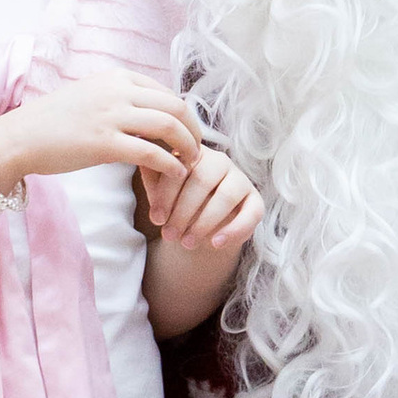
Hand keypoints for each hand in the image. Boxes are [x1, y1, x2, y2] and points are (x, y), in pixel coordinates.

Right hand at [0, 75, 200, 199]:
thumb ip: (120, 100)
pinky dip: (170, 164)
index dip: (183, 115)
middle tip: (197, 149)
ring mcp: (111, 115)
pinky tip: (175, 175)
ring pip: (169, 126)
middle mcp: (117, 90)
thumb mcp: (91, 97)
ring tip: (190, 163)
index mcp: (117, 77)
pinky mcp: (104, 143)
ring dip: (187, 146)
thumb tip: (149, 115)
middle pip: (175, 105)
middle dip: (193, 129)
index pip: (165, 91)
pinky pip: (151, 152)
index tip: (188, 133)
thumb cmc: (52, 122)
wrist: (19, 137)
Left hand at [144, 141, 262, 259]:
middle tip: (169, 235)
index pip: (181, 167)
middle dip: (183, 211)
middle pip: (203, 180)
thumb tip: (142, 159)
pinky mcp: (255, 201)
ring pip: (226, 196)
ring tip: (186, 243)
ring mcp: (241, 180)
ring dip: (204, 222)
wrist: (195, 228)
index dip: (167, 194)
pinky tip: (215, 243)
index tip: (156, 219)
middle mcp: (220, 161)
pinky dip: (234, 230)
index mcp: (195, 153)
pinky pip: (251, 214)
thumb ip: (152, 174)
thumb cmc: (174, 204)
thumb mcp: (159, 190)